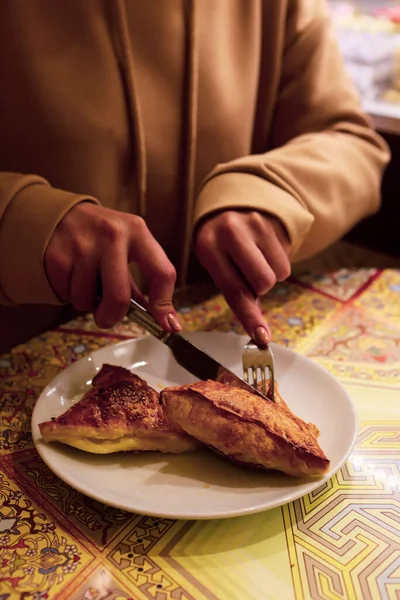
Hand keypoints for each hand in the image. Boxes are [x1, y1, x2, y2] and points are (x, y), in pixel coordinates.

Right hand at [44, 203, 180, 330]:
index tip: (167, 325)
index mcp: (138, 232)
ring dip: (86, 302)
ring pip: (87, 300)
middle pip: (119, 298)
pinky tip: (70, 275)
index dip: (164, 305)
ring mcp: (83, 244)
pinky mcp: (57, 254)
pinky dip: (68, 294)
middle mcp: (112, 235)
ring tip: (86, 282)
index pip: (162, 273)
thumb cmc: (101, 238)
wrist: (61, 214)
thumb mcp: (127, 248)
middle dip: (112, 316)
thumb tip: (163, 320)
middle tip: (107, 317)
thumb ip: (141, 285)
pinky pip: (66, 295)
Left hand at [194, 210, 290, 343]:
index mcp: (209, 246)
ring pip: (279, 274)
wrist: (233, 203)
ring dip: (269, 276)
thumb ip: (233, 287)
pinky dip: (277, 264)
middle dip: (260, 289)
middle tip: (248, 276)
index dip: (249, 316)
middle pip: (263, 283)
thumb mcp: (215, 260)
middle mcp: (232, 232)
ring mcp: (257, 225)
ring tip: (255, 260)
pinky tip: (263, 251)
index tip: (262, 337)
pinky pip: (287, 261)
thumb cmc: (220, 243)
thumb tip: (258, 325)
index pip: (233, 289)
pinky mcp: (275, 223)